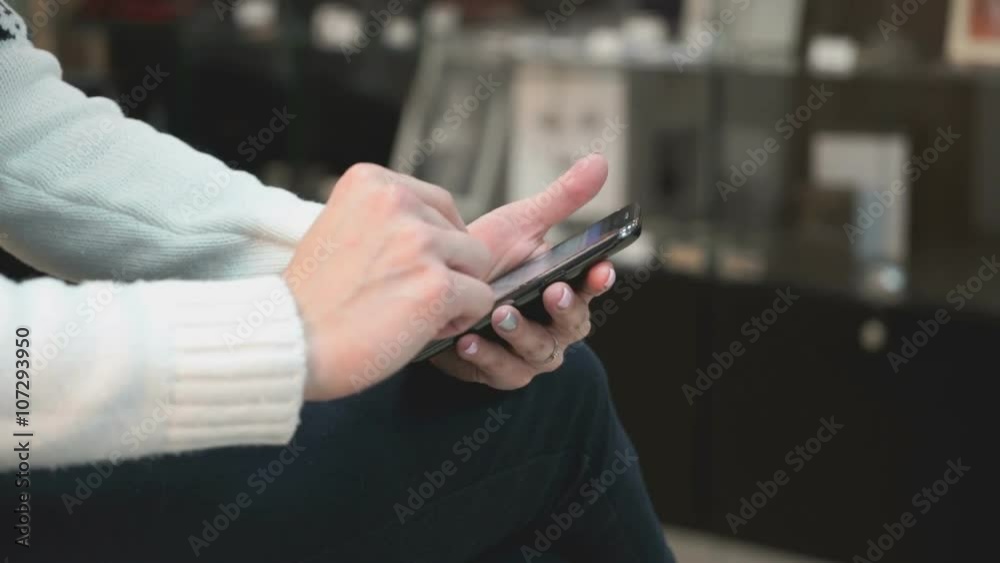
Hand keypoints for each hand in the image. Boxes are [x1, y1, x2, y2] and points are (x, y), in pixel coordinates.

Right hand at [285, 163, 493, 400]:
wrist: (289, 342)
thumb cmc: (314, 299)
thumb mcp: (342, 227)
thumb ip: (388, 218)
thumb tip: (444, 228)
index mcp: (371, 181)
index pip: (440, 204)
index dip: (433, 244)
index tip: (399, 269)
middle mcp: (397, 201)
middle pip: (463, 234)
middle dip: (446, 268)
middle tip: (402, 296)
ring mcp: (420, 242)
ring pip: (479, 265)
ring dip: (455, 293)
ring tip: (411, 311)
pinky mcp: (437, 284)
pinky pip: (482, 299)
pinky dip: (459, 321)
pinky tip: (420, 329)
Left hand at [431, 154, 617, 388]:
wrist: (434, 282)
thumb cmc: (485, 257)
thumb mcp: (521, 224)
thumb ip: (562, 200)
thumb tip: (600, 162)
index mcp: (564, 289)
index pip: (591, 288)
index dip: (598, 281)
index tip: (600, 270)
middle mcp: (552, 325)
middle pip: (572, 327)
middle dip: (564, 311)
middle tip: (551, 292)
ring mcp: (526, 352)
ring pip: (539, 353)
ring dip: (522, 334)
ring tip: (501, 313)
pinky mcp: (495, 370)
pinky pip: (499, 371)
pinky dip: (486, 357)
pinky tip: (468, 339)